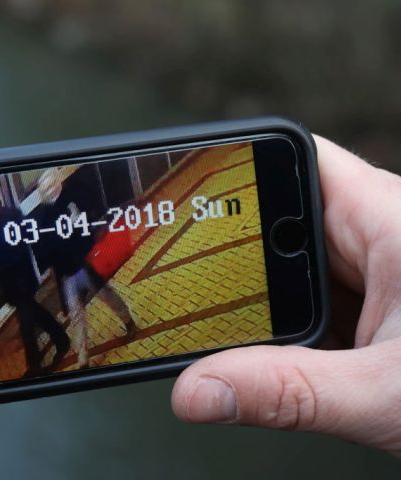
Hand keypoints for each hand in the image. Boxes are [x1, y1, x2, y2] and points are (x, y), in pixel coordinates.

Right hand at [172, 136, 400, 455]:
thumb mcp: (385, 394)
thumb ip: (287, 392)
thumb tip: (198, 391)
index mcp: (390, 220)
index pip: (299, 162)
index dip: (240, 171)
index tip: (189, 202)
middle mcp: (383, 233)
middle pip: (286, 218)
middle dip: (243, 257)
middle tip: (200, 295)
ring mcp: (381, 269)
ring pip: (299, 264)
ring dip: (271, 298)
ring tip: (237, 331)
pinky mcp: (381, 301)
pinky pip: (318, 295)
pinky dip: (293, 323)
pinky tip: (282, 351)